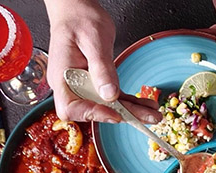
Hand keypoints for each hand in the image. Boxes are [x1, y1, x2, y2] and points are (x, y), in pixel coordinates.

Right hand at [45, 0, 159, 123]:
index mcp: (62, 76)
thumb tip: (109, 94)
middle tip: (146, 118)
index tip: (114, 113)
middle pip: (93, 111)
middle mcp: (70, 85)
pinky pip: (113, 97)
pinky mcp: (96, 83)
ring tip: (153, 114)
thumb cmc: (79, 19)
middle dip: (122, 115)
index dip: (92, 114)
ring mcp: (83, 85)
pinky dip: (130, 101)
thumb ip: (101, 68)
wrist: (77, 11)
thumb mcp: (94, 41)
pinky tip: (146, 104)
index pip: (71, 107)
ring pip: (107, 106)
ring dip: (131, 111)